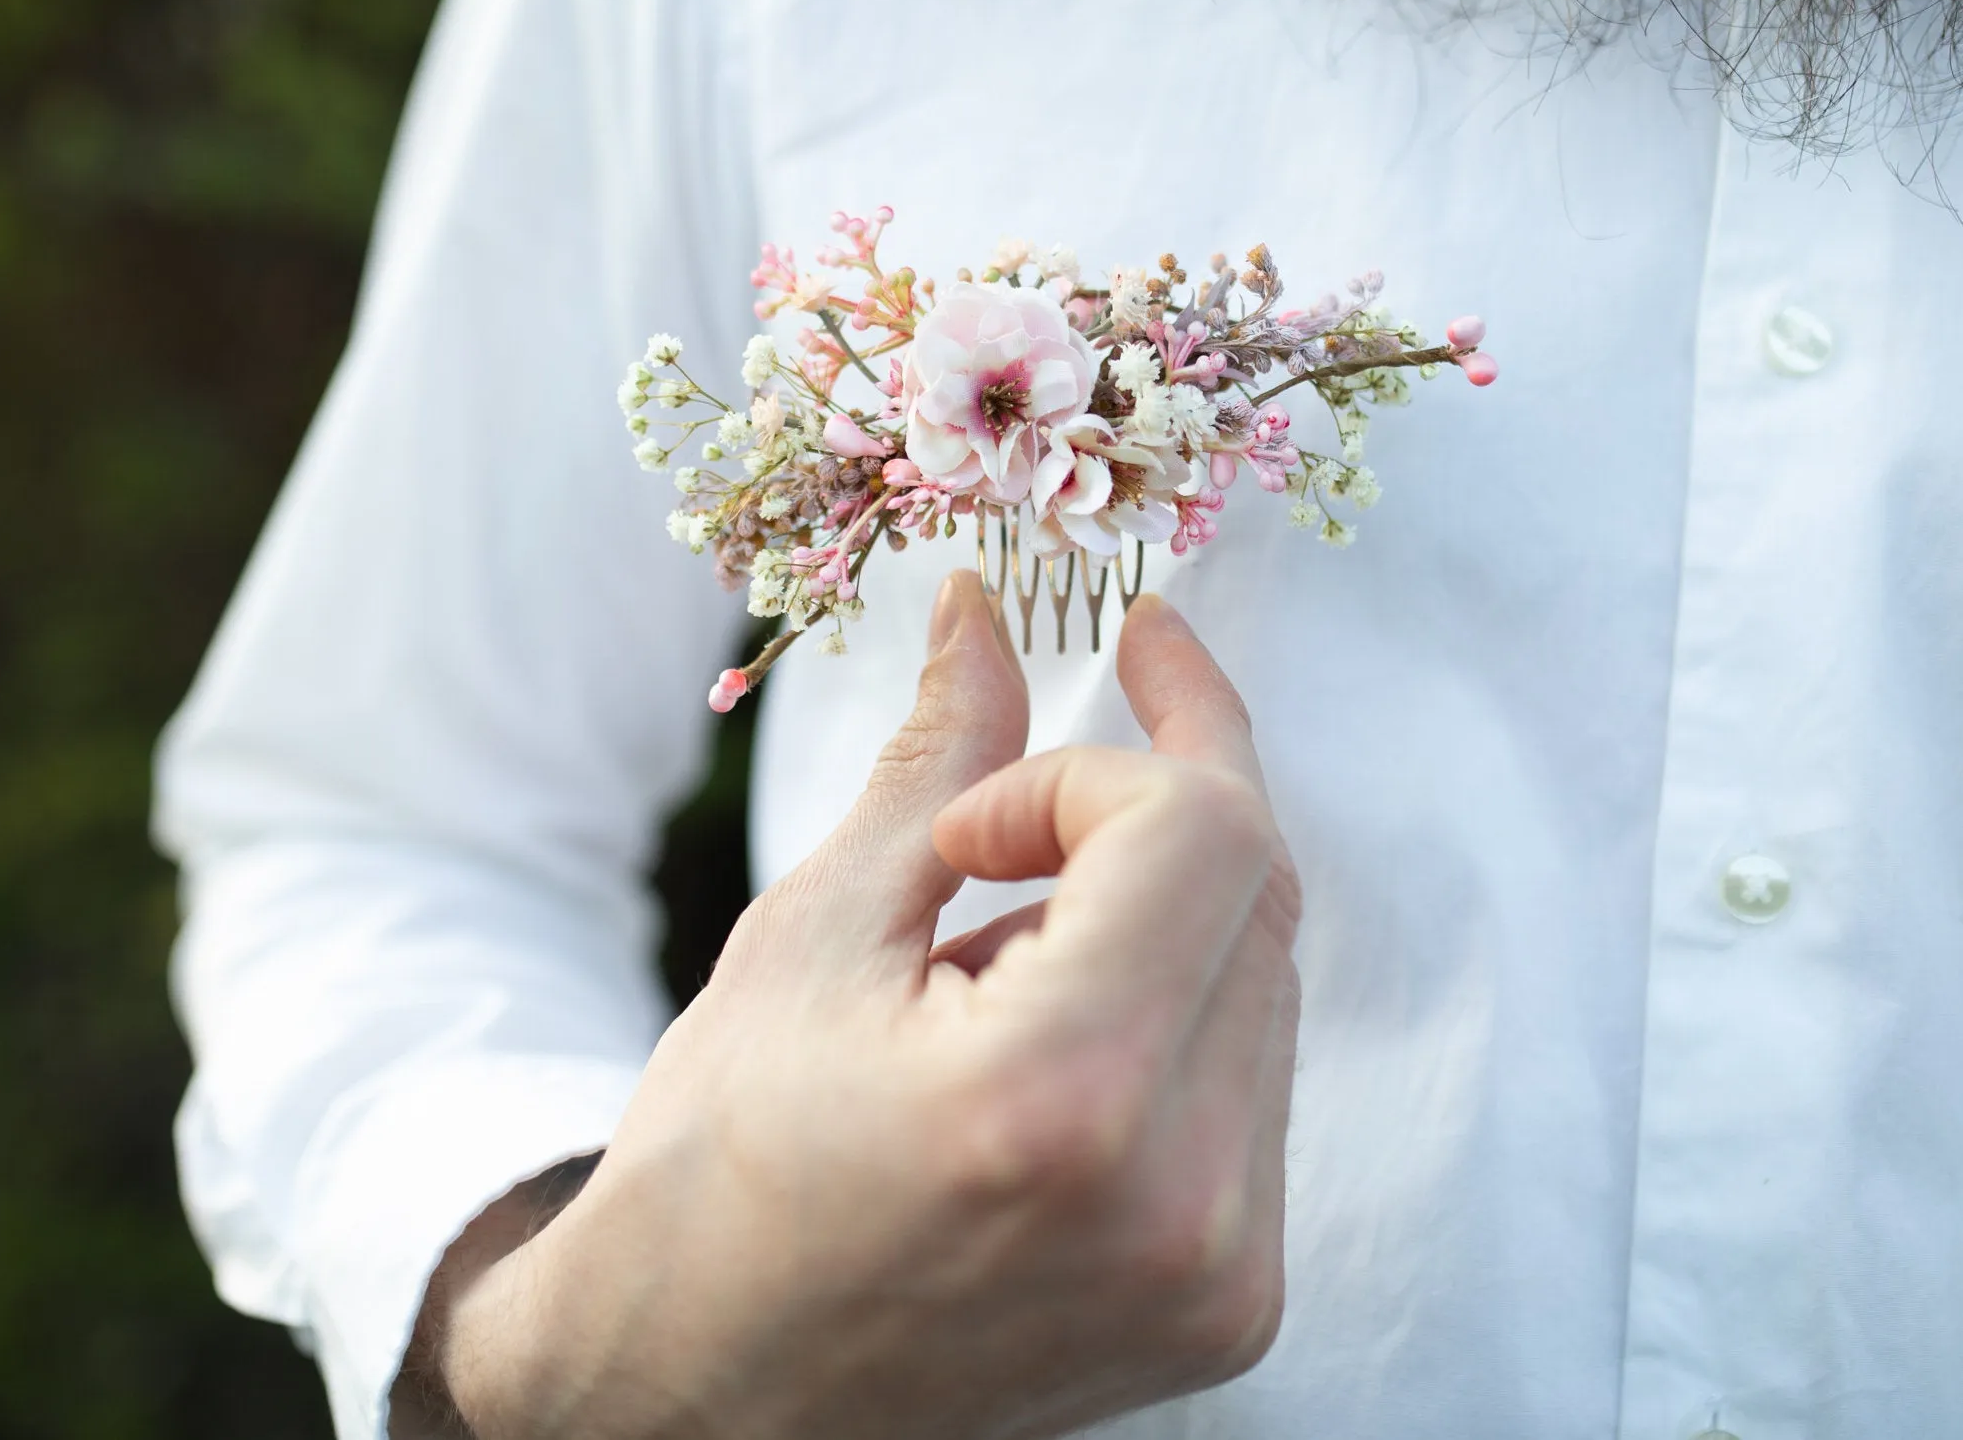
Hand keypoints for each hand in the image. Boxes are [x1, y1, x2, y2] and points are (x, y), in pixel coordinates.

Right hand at [414, 571, 1301, 1439]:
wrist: (698, 1404)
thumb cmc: (716, 1173)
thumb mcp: (812, 938)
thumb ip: (938, 758)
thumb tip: (986, 602)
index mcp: (1060, 1100)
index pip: (1197, 827)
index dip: (1098, 762)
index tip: (983, 804)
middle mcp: (1179, 1197)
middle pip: (1256, 890)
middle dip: (1137, 811)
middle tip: (1009, 806)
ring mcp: (1223, 1269)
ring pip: (1264, 978)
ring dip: (1150, 920)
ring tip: (986, 978)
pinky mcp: (1233, 1305)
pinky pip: (1253, 1084)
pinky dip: (1165, 1021)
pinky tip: (1035, 1059)